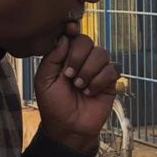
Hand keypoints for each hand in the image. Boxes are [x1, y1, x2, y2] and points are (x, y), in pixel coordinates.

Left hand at [33, 24, 120, 153]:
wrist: (68, 128)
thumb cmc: (54, 105)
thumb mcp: (44, 80)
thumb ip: (52, 57)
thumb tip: (65, 37)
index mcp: (65, 56)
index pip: (71, 35)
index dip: (72, 29)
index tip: (70, 28)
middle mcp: (82, 59)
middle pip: (87, 40)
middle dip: (77, 56)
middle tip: (69, 76)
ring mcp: (97, 69)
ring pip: (101, 54)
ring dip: (88, 70)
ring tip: (79, 87)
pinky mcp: (110, 81)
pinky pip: (112, 69)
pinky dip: (100, 81)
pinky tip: (91, 92)